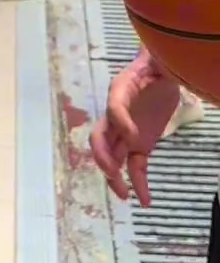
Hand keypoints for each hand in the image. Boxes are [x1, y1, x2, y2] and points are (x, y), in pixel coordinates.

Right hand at [90, 51, 180, 204]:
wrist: (160, 73)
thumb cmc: (155, 65)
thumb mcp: (156, 62)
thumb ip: (157, 68)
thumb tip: (160, 76)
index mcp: (118, 92)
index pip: (113, 108)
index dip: (121, 124)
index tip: (135, 138)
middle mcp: (116, 117)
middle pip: (101, 139)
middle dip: (103, 157)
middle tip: (113, 173)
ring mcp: (127, 134)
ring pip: (113, 158)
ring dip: (115, 177)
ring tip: (125, 195)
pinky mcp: (140, 145)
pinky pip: (135, 167)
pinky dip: (139, 184)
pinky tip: (146, 200)